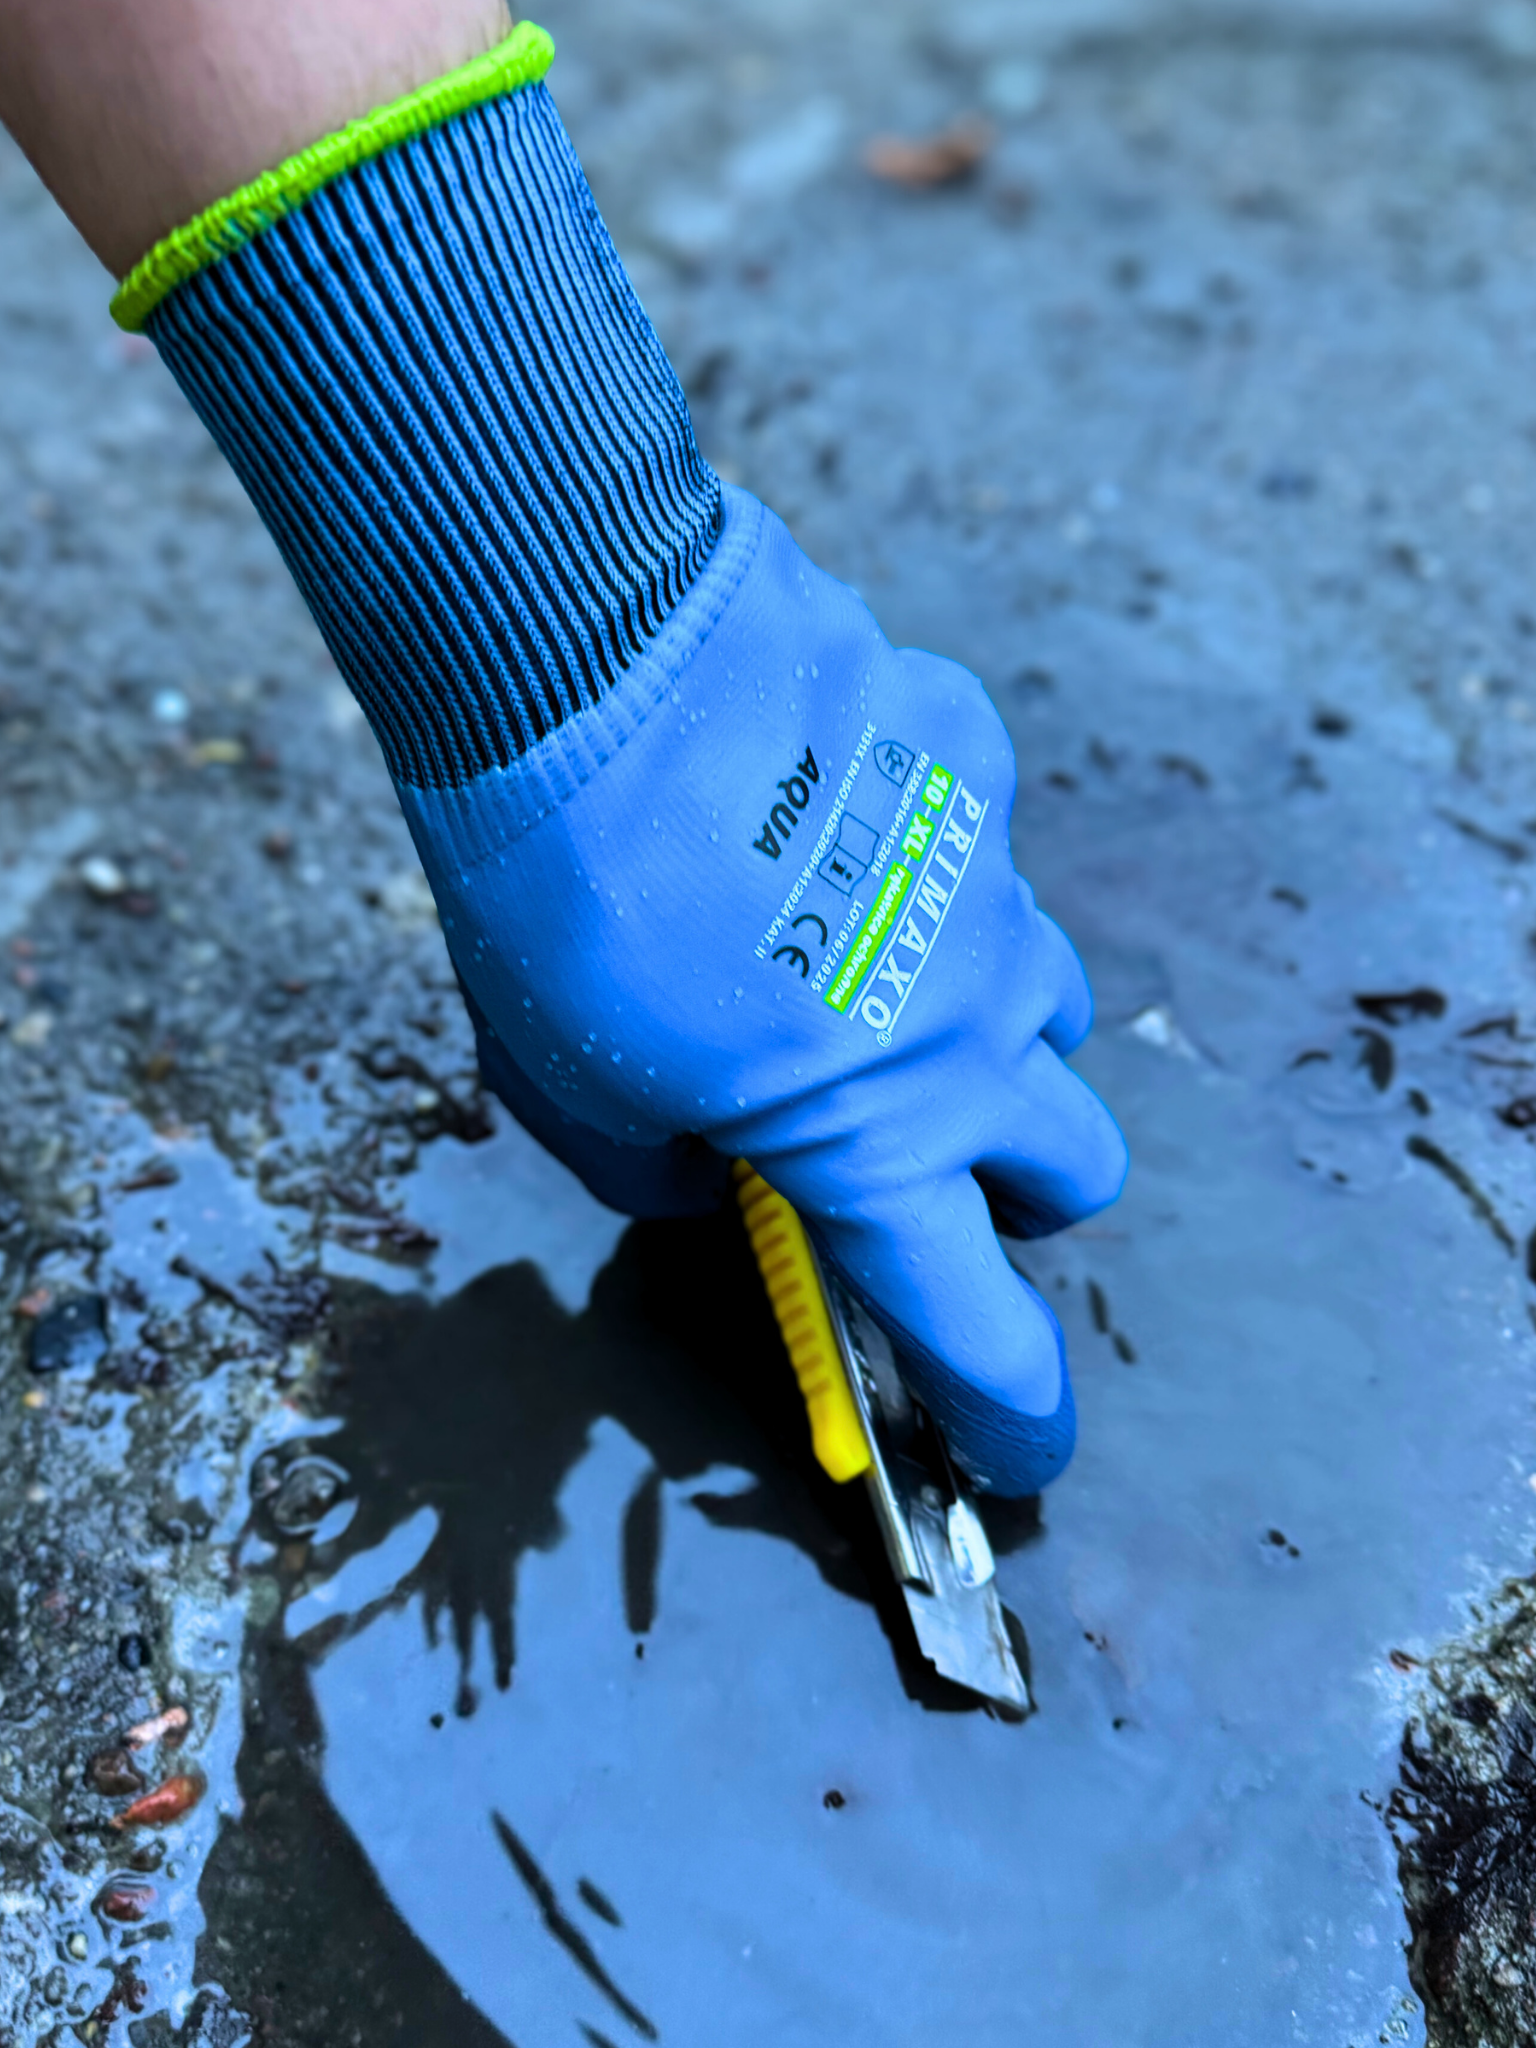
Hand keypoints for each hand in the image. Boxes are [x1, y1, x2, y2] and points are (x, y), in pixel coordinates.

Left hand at [417, 487, 1126, 1495]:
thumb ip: (665, 1170)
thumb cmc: (564, 895)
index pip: (983, 1328)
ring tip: (862, 975)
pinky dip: (921, 865)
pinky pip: (979, 845)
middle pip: (1081, 1160)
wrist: (586, 655)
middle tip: (921, 1153)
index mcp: (876, 1136)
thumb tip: (717, 1170)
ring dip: (987, 1027)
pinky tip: (816, 814)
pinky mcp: (977, 760)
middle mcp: (974, 1022)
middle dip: (1022, 1186)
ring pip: (1050, 996)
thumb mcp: (574, 1085)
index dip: (1012, 1414)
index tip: (1019, 1452)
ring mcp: (995, 884)